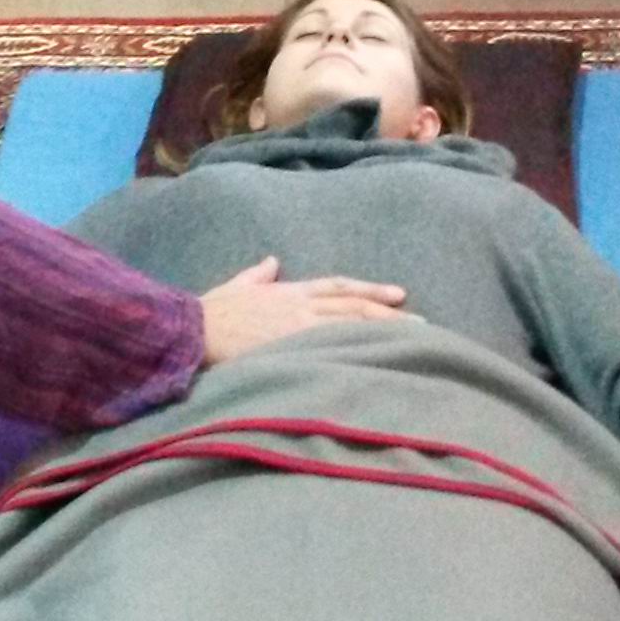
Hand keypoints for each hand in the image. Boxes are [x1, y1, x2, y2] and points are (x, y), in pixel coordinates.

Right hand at [199, 254, 407, 367]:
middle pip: (355, 307)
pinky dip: (359, 349)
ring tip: (414, 339)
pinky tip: (380, 357)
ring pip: (352, 325)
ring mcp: (300, 327)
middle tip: (423, 322)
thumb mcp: (237, 286)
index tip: (398, 295)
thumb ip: (258, 275)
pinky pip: (334, 347)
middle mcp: (302, 305)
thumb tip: (271, 262)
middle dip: (390, 313)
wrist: (196, 330)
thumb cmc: (212, 312)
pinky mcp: (294, 348)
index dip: (370, 290)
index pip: (340, 287)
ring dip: (384, 330)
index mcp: (291, 291)